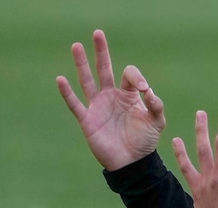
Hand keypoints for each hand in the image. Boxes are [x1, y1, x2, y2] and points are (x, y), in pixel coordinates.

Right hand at [56, 30, 165, 170]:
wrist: (132, 164)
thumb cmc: (144, 143)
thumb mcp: (156, 121)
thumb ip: (156, 104)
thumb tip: (147, 90)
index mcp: (128, 95)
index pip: (129, 75)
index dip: (136, 77)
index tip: (143, 90)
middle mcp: (111, 97)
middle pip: (104, 69)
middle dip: (101, 52)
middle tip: (98, 33)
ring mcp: (98, 107)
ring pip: (87, 81)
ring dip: (82, 64)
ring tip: (77, 46)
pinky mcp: (88, 120)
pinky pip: (75, 104)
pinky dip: (67, 93)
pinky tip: (61, 79)